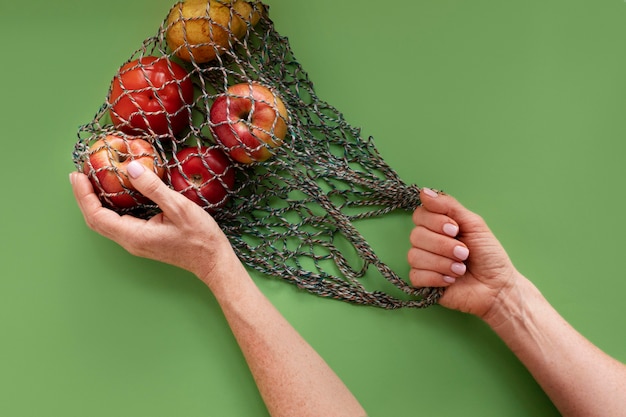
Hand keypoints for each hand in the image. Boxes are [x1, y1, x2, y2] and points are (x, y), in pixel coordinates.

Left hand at [70, 161, 235, 286]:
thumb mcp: (179, 208)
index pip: (97, 216)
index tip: (78, 174)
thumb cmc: (200, 237)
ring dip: (95, 201)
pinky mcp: (143, 239)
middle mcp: (130, 241)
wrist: (213, 261)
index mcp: (134, 235)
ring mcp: (136, 242)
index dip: (84, 195)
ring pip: (105, 222)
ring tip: (92, 179)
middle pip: (96, 220)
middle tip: (79, 173)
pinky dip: (109, 206)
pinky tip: (115, 192)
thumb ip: (154, 188)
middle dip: (84, 196)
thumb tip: (131, 168)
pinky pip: (118, 222)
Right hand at [408, 188, 519, 318]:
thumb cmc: (489, 255)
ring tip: (461, 269)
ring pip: (415, 256)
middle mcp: (427, 242)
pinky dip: (436, 278)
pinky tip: (451, 280)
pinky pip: (415, 275)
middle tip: (464, 253)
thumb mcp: (473, 224)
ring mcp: (423, 262)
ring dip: (442, 263)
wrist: (497, 286)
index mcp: (437, 226)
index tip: (455, 229)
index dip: (435, 221)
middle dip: (443, 245)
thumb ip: (449, 206)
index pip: (419, 215)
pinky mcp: (423, 283)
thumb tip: (424, 192)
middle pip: (416, 235)